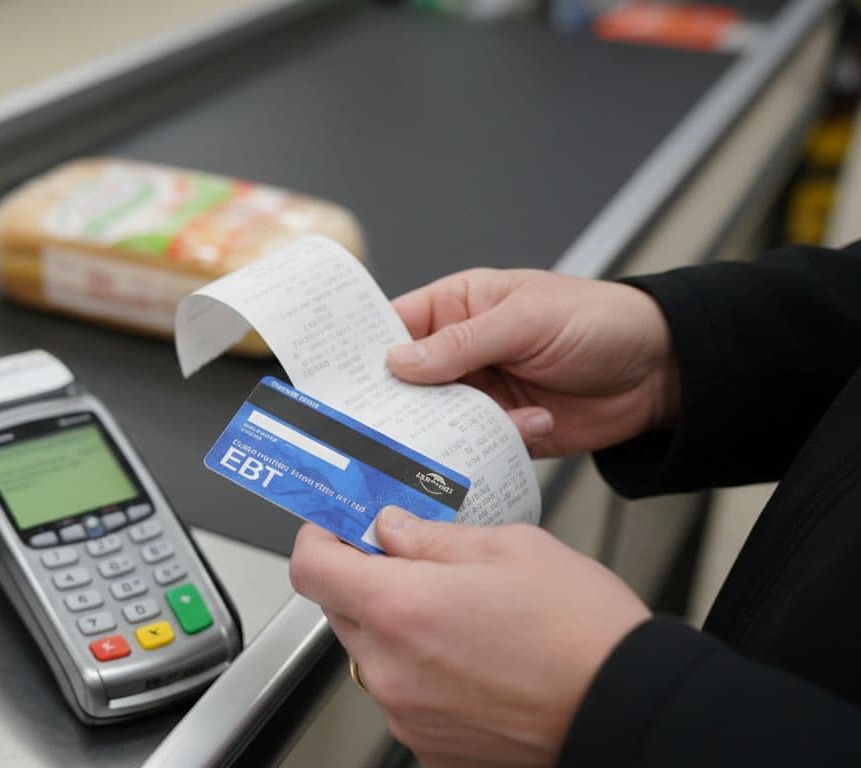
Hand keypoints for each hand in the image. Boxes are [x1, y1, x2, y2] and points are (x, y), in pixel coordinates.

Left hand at [290, 507, 649, 766]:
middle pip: (340, 611)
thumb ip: (431, 537)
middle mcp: (392, 668)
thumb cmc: (582, 633)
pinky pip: (403, 697)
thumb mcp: (509, 548)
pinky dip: (422, 674)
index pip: (311, 568)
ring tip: (460, 618)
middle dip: (366, 581)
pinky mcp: (428, 745)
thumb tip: (391, 528)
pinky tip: (472, 659)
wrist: (629, 709)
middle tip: (414, 564)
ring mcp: (407, 714)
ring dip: (397, 630)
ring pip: (372, 656)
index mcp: (401, 607)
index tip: (339, 530)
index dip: (320, 539)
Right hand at [387, 269, 677, 456]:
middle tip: (378, 421)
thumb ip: (461, 343)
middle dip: (395, 402)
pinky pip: (474, 447)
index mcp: (457, 308)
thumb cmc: (598, 320)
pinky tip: (531, 424)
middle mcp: (460, 353)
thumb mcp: (526, 319)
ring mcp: (479, 395)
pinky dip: (492, 445)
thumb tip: (398, 362)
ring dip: (447, 429)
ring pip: (433, 421)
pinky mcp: (502, 431)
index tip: (335, 376)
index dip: (361, 349)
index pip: (392, 326)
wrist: (661, 371)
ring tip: (464, 427)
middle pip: (403, 383)